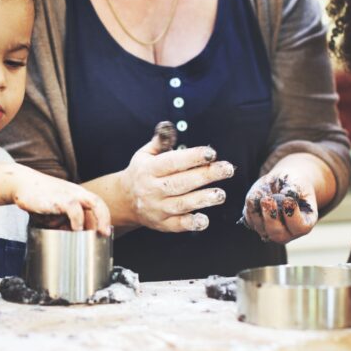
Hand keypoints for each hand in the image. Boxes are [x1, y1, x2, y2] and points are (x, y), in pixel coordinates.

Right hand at [8, 166, 111, 234]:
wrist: (22, 183)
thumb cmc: (38, 196)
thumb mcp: (55, 208)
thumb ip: (63, 219)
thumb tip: (71, 234)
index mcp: (76, 194)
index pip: (96, 203)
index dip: (103, 217)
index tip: (105, 232)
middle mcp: (75, 192)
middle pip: (97, 202)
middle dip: (104, 219)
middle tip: (104, 234)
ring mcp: (68, 194)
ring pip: (90, 204)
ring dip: (93, 221)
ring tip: (90, 235)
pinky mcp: (58, 198)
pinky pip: (73, 208)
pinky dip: (77, 220)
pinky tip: (75, 229)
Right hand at [120, 129, 234, 232]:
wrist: (124, 201)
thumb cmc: (141, 173)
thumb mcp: (144, 155)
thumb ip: (160, 142)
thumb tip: (168, 126)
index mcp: (149, 169)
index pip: (172, 162)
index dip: (192, 157)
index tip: (211, 153)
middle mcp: (152, 189)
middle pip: (181, 183)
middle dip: (206, 176)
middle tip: (227, 170)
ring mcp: (157, 208)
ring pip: (181, 204)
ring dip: (202, 199)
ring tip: (220, 194)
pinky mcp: (162, 224)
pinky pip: (177, 225)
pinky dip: (191, 224)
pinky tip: (205, 220)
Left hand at [242, 172, 318, 243]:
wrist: (282, 181)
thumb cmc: (295, 183)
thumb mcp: (298, 182)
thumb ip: (293, 190)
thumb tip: (284, 195)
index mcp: (304, 223)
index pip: (300, 227)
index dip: (292, 215)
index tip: (287, 200)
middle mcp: (288, 232)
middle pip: (278, 235)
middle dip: (271, 217)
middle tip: (267, 200)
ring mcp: (270, 230)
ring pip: (261, 228)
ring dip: (258, 211)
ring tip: (263, 195)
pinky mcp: (256, 223)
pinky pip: (249, 219)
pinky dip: (250, 206)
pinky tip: (257, 194)